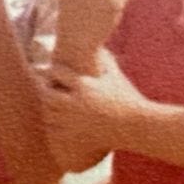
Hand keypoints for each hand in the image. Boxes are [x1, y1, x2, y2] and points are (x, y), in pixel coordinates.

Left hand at [42, 51, 146, 169]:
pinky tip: (60, 125)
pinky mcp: (75, 136)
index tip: (53, 73)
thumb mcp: (115, 77)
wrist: (136, 126)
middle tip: (49, 90)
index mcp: (83, 85)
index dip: (52, 72)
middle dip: (47, 91)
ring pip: (48, 114)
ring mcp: (73, 121)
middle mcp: (75, 103)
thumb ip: (105, 61)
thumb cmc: (128, 99)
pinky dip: (54, 127)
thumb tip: (99, 47)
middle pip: (46, 93)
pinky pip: (54, 132)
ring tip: (54, 107)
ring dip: (49, 110)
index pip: (55, 72)